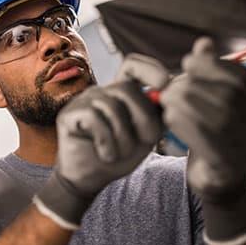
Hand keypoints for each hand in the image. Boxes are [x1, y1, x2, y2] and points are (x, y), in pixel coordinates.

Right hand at [34, 54, 168, 228]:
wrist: (89, 179)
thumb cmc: (118, 157)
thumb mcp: (146, 136)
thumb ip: (159, 115)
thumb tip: (176, 93)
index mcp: (120, 93)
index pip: (133, 65)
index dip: (150, 69)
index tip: (165, 84)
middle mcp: (101, 92)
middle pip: (127, 89)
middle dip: (144, 117)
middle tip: (147, 141)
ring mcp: (83, 101)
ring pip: (112, 107)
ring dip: (123, 138)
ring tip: (120, 154)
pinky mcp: (69, 114)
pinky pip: (95, 119)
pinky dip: (106, 142)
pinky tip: (106, 155)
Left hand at [160, 37, 245, 244]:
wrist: (219, 173)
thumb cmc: (212, 128)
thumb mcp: (213, 97)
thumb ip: (210, 71)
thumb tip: (204, 43)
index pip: (240, 76)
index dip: (212, 65)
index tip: (187, 62)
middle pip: (225, 96)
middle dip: (191, 87)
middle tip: (168, 87)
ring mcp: (244, 142)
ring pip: (214, 116)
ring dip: (183, 105)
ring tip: (166, 102)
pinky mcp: (226, 160)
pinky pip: (204, 139)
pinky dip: (182, 125)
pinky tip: (169, 118)